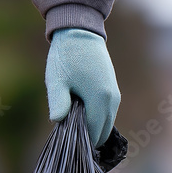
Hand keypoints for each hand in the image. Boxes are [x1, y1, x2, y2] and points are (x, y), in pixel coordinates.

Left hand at [45, 28, 120, 146]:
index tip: (67, 140)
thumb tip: (58, 121)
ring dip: (93, 127)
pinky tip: (82, 114)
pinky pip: (107, 113)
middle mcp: (112, 100)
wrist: (80, 32)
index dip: (80, 140)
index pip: (93, 132)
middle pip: (103, 131)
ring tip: (75, 124)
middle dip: (88, 137)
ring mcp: (115, 95)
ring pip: (106, 123)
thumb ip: (58, 103)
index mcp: (99, 99)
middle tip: (70, 136)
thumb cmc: (66, 56)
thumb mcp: (57, 81)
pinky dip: (97, 118)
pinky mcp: (114, 91)